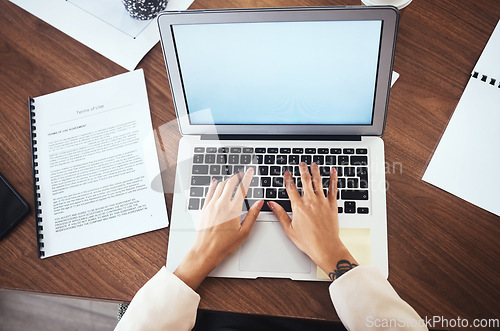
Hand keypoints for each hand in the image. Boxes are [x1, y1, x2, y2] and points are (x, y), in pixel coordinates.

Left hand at [174, 168, 262, 289]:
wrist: (206, 251)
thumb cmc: (224, 245)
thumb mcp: (244, 232)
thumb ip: (252, 215)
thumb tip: (259, 203)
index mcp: (233, 210)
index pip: (242, 189)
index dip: (247, 178)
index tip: (250, 171)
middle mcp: (221, 205)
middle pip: (230, 183)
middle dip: (237, 176)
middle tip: (242, 173)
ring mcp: (211, 205)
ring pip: (220, 186)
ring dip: (227, 180)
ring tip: (232, 178)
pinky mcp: (205, 209)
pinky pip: (209, 192)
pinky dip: (213, 185)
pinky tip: (215, 182)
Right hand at [268, 162, 356, 277]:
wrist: (325, 247)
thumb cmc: (308, 241)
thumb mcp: (289, 229)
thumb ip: (280, 214)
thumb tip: (271, 204)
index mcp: (298, 206)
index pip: (291, 188)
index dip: (288, 178)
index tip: (287, 173)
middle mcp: (310, 201)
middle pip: (305, 180)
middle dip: (302, 170)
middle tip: (301, 164)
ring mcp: (322, 201)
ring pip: (318, 181)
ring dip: (315, 171)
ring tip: (314, 164)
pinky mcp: (332, 205)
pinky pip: (333, 188)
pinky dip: (333, 178)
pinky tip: (333, 172)